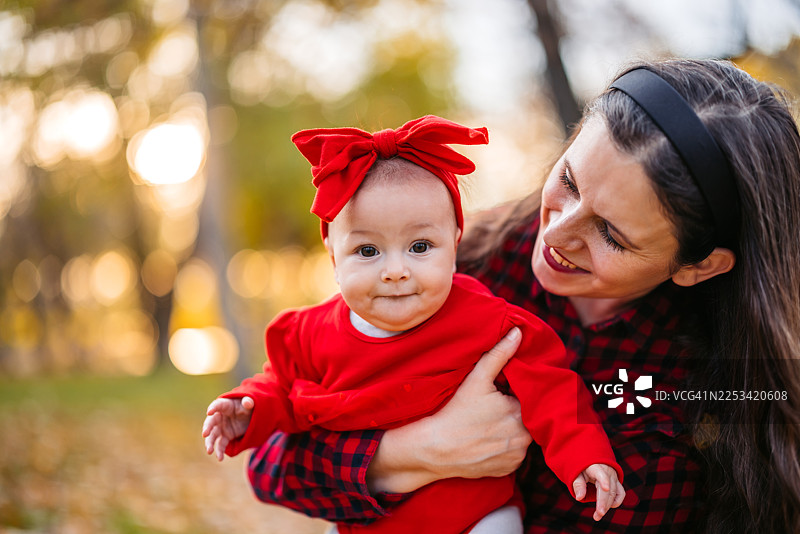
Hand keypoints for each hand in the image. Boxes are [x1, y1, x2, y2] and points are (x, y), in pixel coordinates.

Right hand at [202, 396, 253, 460]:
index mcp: (225, 406)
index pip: (217, 405)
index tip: (209, 412)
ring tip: (209, 451)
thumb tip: (248, 402)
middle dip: (207, 428)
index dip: (213, 408)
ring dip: (210, 443)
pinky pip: (221, 445)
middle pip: (211, 422)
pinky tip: (220, 458)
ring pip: (213, 436)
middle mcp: (220, 417)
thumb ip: (248, 402)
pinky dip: (219, 451)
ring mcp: (221, 428)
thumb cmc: (247, 407)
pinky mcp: (225, 437)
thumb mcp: (250, 403)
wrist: (249, 416)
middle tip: (205, 434)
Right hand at [369, 328, 531, 492]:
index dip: (514, 395)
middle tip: (492, 408)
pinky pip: (513, 455)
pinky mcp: (508, 470)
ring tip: (489, 424)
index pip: (528, 399)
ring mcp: (516, 456)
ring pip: (521, 437)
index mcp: (522, 413)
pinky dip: (505, 448)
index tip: (500, 393)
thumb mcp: (477, 379)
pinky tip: (487, 440)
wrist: (436, 448)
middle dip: (514, 412)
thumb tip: (518, 333)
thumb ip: (500, 354)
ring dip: (511, 431)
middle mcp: (524, 438)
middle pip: (526, 419)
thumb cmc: (456, 412)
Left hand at [572, 463, 624, 520]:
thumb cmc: (582, 468)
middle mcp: (607, 471)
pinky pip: (621, 493)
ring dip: (607, 506)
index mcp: (595, 466)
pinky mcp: (617, 482)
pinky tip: (608, 507)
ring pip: (614, 493)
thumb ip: (578, 484)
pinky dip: (616, 501)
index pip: (600, 473)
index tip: (605, 488)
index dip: (604, 480)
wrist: (593, 460)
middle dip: (603, 503)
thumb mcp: (576, 473)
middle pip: (608, 489)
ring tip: (598, 515)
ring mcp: (614, 476)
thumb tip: (579, 498)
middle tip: (597, 515)